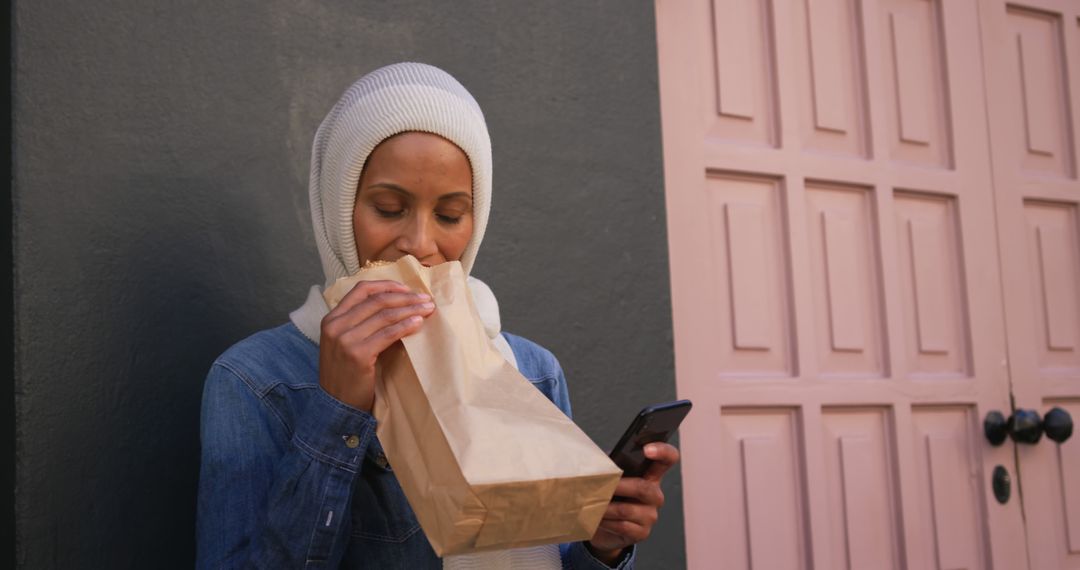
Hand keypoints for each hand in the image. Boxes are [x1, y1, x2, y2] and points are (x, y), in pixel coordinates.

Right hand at [318, 280, 434, 411]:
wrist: (336, 404)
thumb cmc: (346, 373)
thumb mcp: (344, 342)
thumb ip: (359, 323)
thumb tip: (394, 305)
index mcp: (332, 318)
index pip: (361, 290)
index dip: (386, 285)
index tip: (407, 289)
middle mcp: (336, 325)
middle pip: (377, 301)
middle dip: (405, 297)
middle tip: (425, 299)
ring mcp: (345, 339)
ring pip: (385, 315)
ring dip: (410, 309)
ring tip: (427, 309)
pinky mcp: (358, 354)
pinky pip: (387, 334)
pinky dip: (405, 326)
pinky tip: (418, 323)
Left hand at [586, 443, 679, 564]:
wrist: (604, 527)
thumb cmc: (609, 497)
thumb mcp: (611, 478)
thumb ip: (610, 466)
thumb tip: (597, 461)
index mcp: (651, 475)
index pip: (667, 459)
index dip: (662, 451)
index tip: (647, 449)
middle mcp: (655, 494)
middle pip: (643, 487)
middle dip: (619, 487)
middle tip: (600, 486)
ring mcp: (650, 515)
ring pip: (627, 509)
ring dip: (605, 506)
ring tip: (591, 503)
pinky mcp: (642, 532)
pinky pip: (622, 526)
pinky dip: (606, 521)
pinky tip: (597, 518)